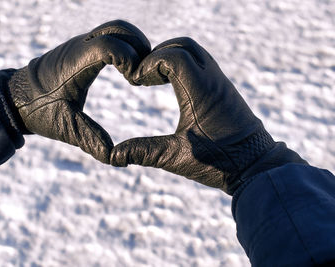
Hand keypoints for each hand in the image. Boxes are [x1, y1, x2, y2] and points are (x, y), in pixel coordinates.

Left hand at [0, 20, 150, 163]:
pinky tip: (127, 68)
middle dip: (138, 44)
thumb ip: (90, 139)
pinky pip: (107, 36)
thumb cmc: (38, 112)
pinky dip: (123, 45)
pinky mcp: (80, 48)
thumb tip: (114, 158)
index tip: (134, 81)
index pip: (110, 45)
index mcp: (76, 64)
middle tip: (146, 70)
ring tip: (139, 70)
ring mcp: (79, 45)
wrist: (14, 98)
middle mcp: (79, 48)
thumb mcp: (65, 128)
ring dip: (132, 43)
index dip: (130, 58)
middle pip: (118, 29)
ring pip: (114, 29)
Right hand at [111, 37, 305, 194]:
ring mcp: (220, 82)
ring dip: (171, 58)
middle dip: (158, 54)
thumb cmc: (220, 162)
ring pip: (194, 51)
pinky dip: (183, 66)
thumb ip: (144, 152)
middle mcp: (213, 80)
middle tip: (144, 77)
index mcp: (201, 92)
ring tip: (155, 80)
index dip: (149, 64)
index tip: (137, 83)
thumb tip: (113, 156)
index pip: (173, 56)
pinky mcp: (223, 88)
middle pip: (183, 45)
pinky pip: (202, 63)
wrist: (257, 166)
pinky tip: (173, 87)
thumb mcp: (176, 157)